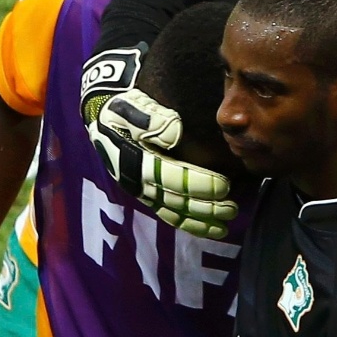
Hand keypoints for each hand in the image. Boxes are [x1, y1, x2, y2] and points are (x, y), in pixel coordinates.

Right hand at [82, 50, 238, 238]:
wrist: (104, 117)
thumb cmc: (123, 109)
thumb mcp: (131, 106)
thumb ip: (150, 118)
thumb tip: (174, 132)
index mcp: (135, 159)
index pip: (171, 177)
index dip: (198, 184)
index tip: (224, 186)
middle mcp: (137, 181)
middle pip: (175, 200)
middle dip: (205, 208)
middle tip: (232, 209)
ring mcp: (142, 191)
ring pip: (173, 212)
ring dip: (199, 222)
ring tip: (224, 227)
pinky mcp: (146, 195)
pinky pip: (167, 214)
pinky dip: (187, 224)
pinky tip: (207, 229)